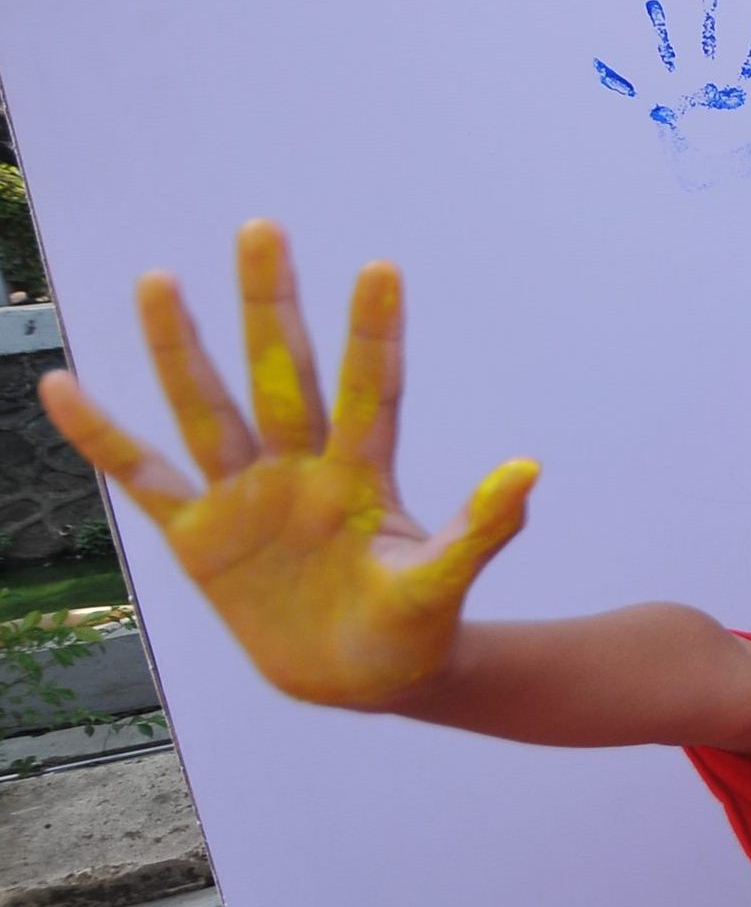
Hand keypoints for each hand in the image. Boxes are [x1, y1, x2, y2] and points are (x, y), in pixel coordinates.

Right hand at [37, 223, 533, 707]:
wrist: (365, 680)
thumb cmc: (412, 630)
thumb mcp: (443, 585)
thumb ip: (480, 531)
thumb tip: (530, 471)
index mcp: (365, 475)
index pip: (374, 390)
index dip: (375, 334)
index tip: (382, 268)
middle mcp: (302, 468)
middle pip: (283, 373)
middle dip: (271, 305)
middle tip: (264, 227)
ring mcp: (246, 495)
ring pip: (208, 408)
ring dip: (181, 348)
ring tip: (158, 279)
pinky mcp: (198, 536)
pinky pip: (141, 476)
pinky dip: (103, 436)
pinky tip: (63, 386)